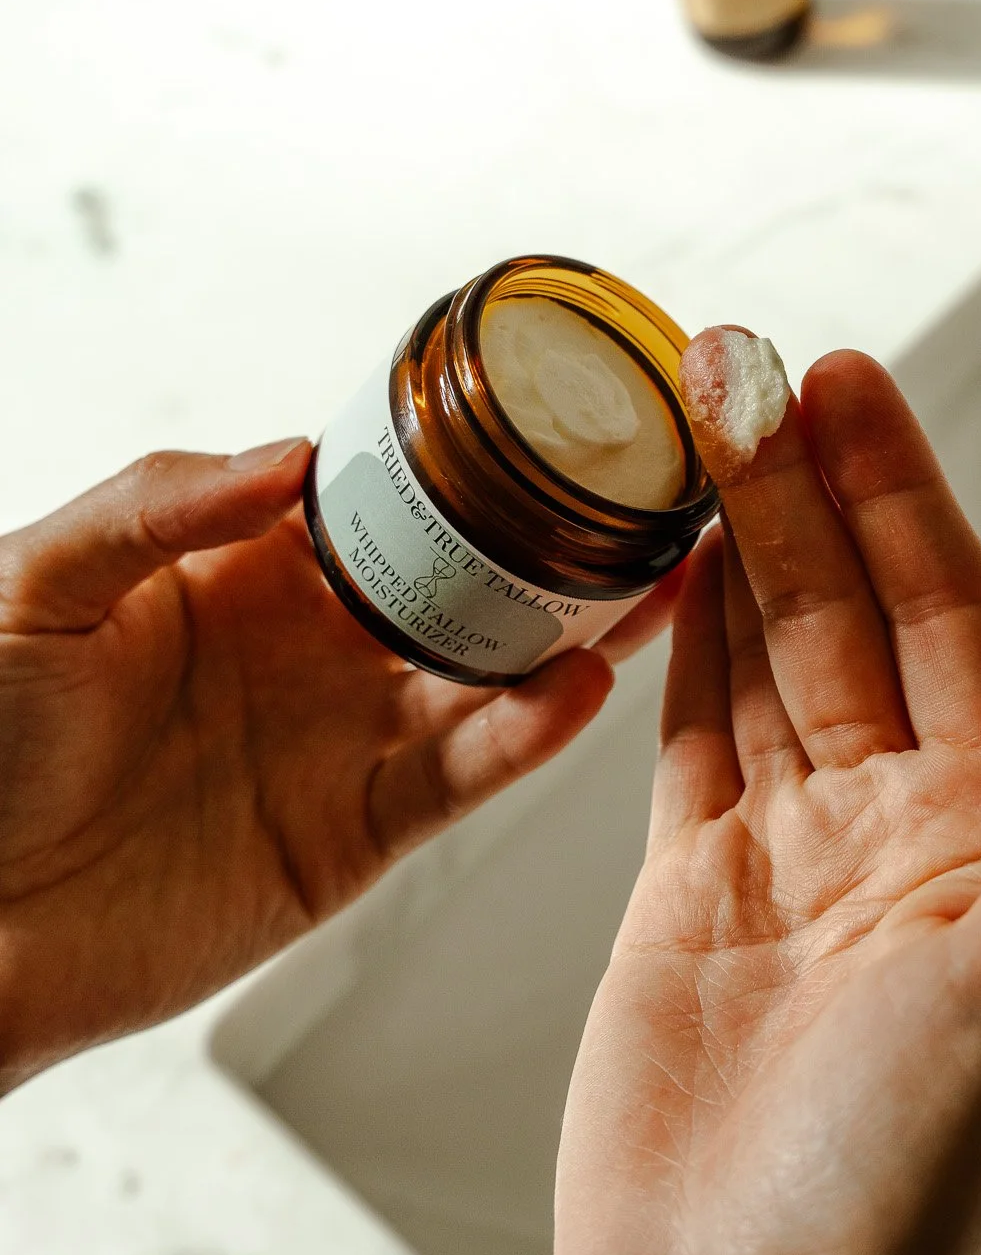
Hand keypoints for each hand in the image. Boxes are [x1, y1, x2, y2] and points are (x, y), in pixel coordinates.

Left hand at [0, 439, 677, 1091]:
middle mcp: (314, 649)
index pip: (380, 500)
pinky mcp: (354, 835)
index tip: (537, 420)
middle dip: (549, 547)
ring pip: (486, 678)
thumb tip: (291, 455)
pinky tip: (577, 691)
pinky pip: (457, 780)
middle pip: (461, 586)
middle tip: (635, 502)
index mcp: (246, 571)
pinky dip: (524, 741)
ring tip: (645, 585)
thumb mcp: (36, 584)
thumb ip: (159, 507)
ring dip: (570, 636)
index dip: (458, 463)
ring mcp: (342, 740)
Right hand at [554, 342, 980, 1254]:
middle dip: (799, 487)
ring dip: (732, 543)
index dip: (901, 493)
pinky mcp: (686, 895)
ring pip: (761, 658)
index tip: (852, 388)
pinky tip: (671, 570)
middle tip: (748, 368)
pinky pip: (687, 740)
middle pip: (846, 613)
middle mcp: (894, 829)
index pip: (952, 615)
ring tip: (695, 430)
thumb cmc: (902, 1187)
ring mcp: (787, 857)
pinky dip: (677, 651)